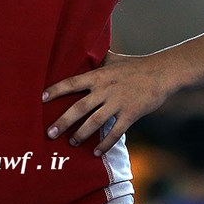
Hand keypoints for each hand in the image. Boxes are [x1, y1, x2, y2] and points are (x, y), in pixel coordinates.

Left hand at [41, 52, 173, 155]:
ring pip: (94, 122)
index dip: (56, 90)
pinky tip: (96, 152)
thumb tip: (84, 51)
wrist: (162, 73)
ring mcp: (118, 102)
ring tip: (71, 142)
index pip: (72, 83)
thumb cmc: (136, 65)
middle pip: (79, 108)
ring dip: (81, 134)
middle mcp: (105, 89)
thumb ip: (98, 59)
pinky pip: (115, 132)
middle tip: (50, 133)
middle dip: (62, 122)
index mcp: (99, 75)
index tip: (41, 98)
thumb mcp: (114, 59)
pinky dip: (104, 144)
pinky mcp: (130, 114)